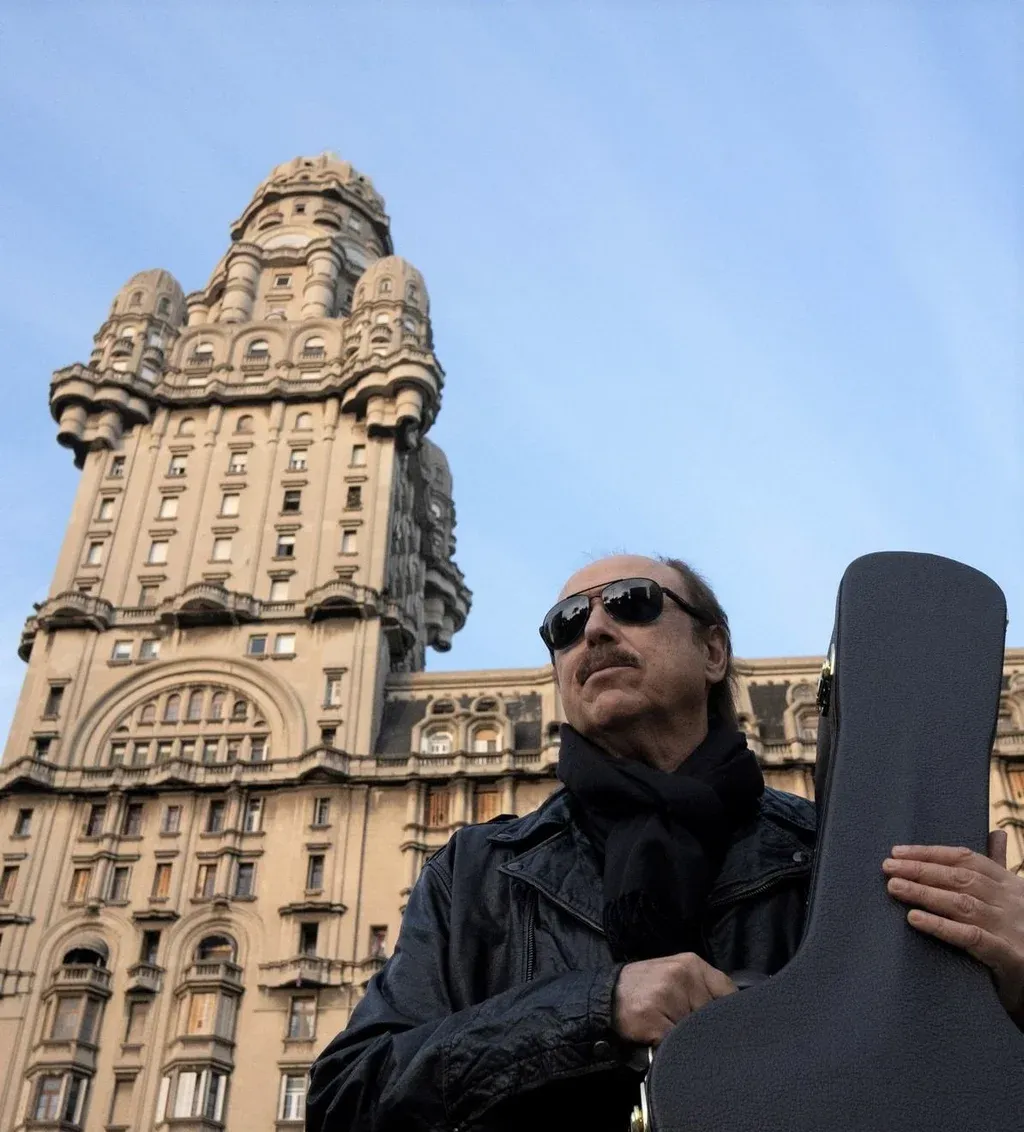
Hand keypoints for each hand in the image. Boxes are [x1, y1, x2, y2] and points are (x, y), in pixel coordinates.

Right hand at [612, 952, 737, 1045]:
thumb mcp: (677, 977)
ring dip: (686, 1038)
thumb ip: (703, 989)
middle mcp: (682, 975)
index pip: (728, 991)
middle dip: (703, 1026)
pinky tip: (658, 1035)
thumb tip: (731, 1014)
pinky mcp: (652, 1017)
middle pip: (714, 1015)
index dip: (727, 1013)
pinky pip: (675, 1043)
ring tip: (667, 1026)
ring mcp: (666, 995)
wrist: (606, 996)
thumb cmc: (646, 988)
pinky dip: (670, 1046)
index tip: (722, 1023)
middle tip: (682, 1023)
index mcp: (692, 964)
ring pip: (696, 1031)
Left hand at [882, 830, 1023, 1025]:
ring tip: (893, 887)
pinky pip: (972, 938)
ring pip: (962, 904)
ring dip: (924, 893)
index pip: (965, 859)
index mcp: (1009, 884)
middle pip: (960, 879)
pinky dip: (942, 926)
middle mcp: (1011, 902)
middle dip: (921, 870)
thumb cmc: (1021, 933)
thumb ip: (999, 867)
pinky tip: (914, 919)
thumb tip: (996, 833)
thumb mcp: (1013, 898)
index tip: (897, 852)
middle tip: (887, 867)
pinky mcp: (1010, 957)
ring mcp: (1011, 929)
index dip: (930, 853)